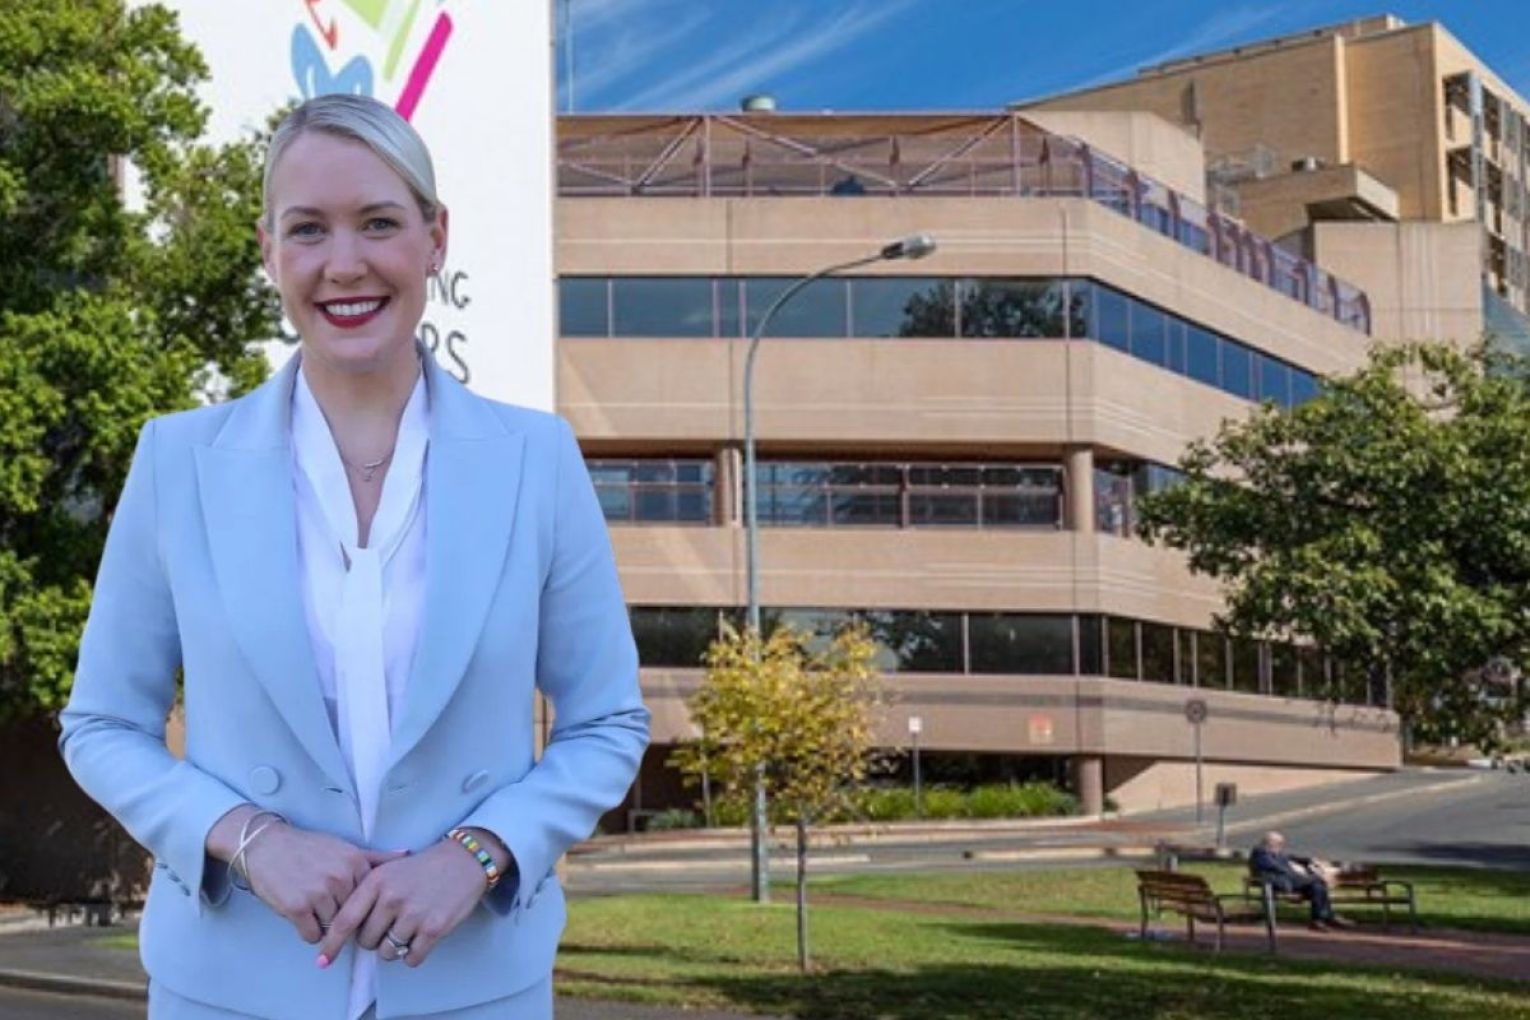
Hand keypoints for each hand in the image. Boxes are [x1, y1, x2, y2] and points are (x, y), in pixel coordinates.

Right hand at [240, 823, 400, 943]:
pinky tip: (301, 914)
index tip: (349, 902)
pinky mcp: (297, 908)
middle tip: (325, 904)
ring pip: (334, 928)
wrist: (266, 845)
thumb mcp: (344, 848)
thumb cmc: (307, 848)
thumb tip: (406, 854)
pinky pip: (313, 935)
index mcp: (356, 863)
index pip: (371, 900)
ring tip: (311, 905)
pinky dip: (308, 931)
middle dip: (342, 917)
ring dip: (324, 925)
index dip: (361, 907)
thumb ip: (375, 857)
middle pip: (354, 916)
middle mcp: (341, 878)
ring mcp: (319, 893)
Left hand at [315, 839, 487, 968]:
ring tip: (406, 930)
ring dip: (393, 948)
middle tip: (387, 927)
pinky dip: (412, 955)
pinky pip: (411, 958)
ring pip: (388, 953)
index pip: (345, 921)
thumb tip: (339, 924)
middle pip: (366, 941)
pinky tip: (419, 938)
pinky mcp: (434, 928)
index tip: (322, 960)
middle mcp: (392, 898)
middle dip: (373, 940)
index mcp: (376, 882)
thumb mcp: (388, 869)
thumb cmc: (421, 868)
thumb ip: (364, 892)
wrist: (463, 861)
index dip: (331, 944)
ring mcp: (414, 914)